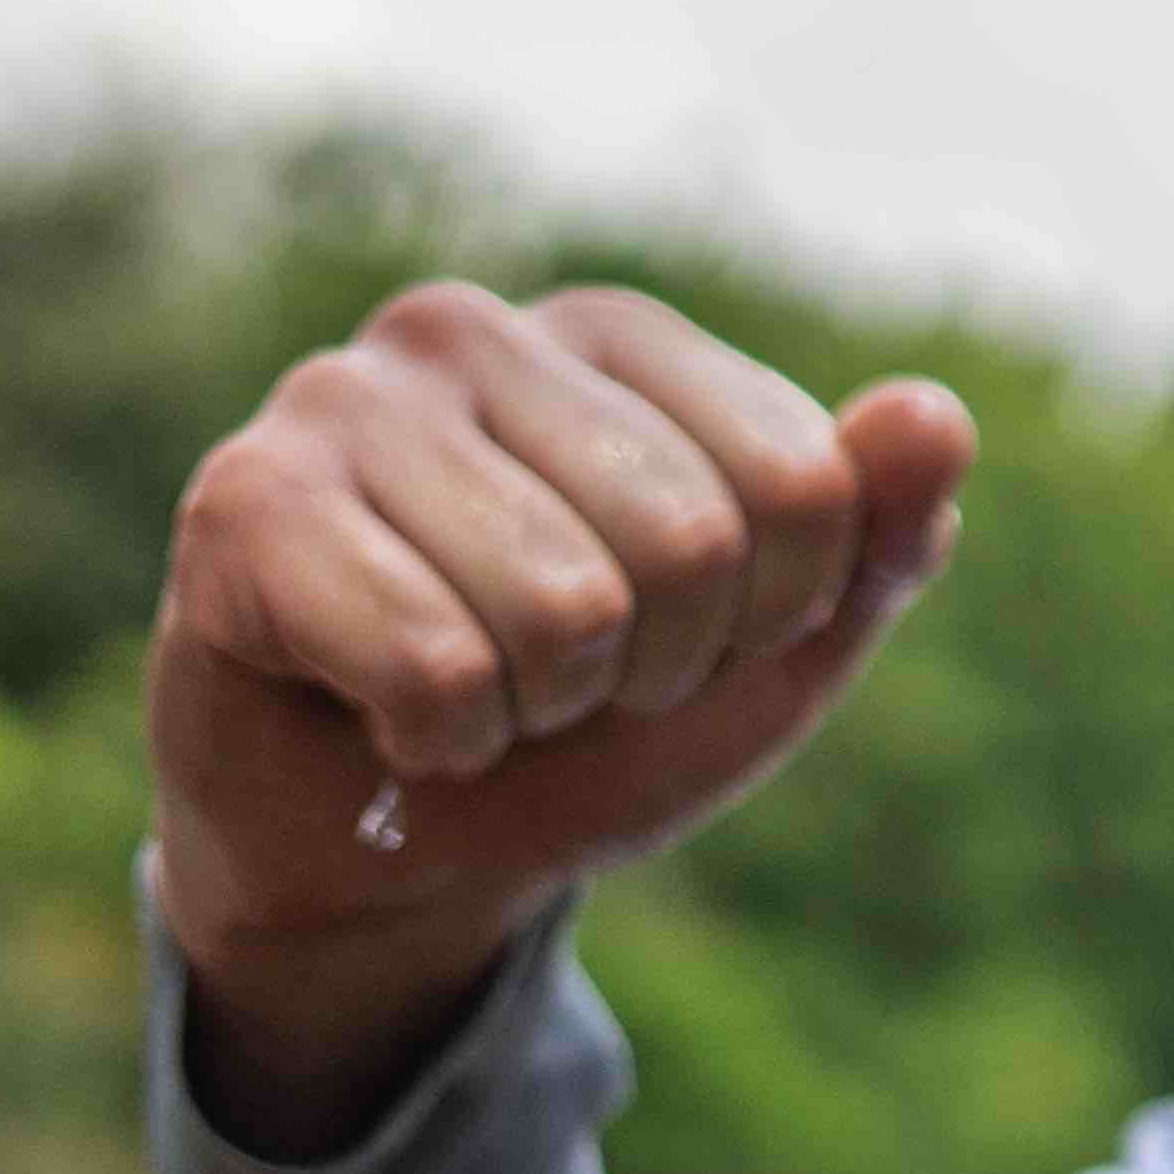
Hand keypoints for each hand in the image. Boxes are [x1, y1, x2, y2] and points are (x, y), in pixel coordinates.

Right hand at [148, 281, 977, 1158]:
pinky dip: (440, 739)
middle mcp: (470, 327)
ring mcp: (341, 398)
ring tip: (477, 686)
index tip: (684, 637)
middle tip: (563, 678)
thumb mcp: (775, 646)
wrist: (389, 846)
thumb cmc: (588, 719)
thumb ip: (876, 535)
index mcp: (616, 337)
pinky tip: (383, 709)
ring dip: (539, 706)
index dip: (771, 616)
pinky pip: (437, 665)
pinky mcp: (241, 499)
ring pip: (564, 606)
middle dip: (649, 666)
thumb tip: (931, 416)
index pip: (806, 482)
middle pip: (690, 542)